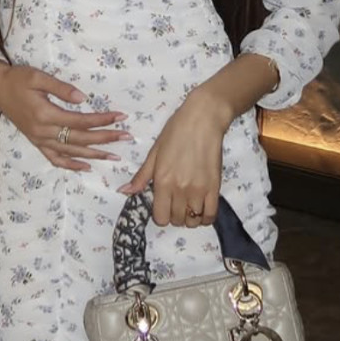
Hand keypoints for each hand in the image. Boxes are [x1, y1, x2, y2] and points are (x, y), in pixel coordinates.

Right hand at [0, 60, 131, 171]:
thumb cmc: (17, 78)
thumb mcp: (38, 76)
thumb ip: (61, 88)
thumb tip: (84, 99)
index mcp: (45, 115)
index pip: (81, 121)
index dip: (102, 120)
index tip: (121, 117)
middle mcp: (43, 132)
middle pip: (80, 139)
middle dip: (105, 138)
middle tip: (127, 137)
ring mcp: (39, 140)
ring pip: (71, 153)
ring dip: (94, 155)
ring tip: (114, 156)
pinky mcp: (35, 142)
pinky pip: (55, 159)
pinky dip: (71, 166)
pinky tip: (86, 167)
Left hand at [118, 91, 230, 227]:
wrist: (203, 119)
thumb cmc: (175, 131)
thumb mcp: (154, 152)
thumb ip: (141, 176)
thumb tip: (124, 192)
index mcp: (162, 181)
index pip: (160, 217)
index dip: (160, 214)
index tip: (163, 204)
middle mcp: (180, 190)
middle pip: (176, 220)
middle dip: (174, 214)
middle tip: (175, 201)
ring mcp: (199, 190)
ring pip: (193, 220)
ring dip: (189, 216)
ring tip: (188, 203)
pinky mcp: (215, 187)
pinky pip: (210, 216)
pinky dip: (205, 217)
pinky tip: (201, 207)